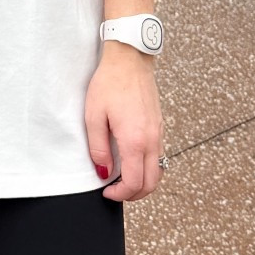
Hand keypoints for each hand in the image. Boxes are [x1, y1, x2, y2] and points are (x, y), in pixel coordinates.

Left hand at [84, 45, 162, 201]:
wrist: (130, 59)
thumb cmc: (109, 84)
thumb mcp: (94, 117)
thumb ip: (98, 149)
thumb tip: (104, 172)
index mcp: (136, 140)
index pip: (134, 183)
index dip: (120, 195)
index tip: (107, 192)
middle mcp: (152, 140)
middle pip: (151, 183)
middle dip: (134, 194)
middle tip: (115, 191)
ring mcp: (159, 133)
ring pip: (158, 171)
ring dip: (143, 182)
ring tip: (123, 178)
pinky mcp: (160, 126)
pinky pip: (159, 156)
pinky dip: (148, 167)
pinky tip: (132, 161)